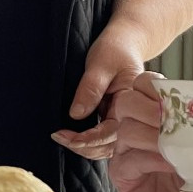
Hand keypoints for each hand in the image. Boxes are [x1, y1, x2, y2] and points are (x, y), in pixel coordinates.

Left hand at [51, 24, 148, 154]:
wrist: (125, 43)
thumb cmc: (115, 49)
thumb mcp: (101, 64)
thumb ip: (90, 89)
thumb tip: (76, 115)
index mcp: (134, 104)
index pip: (112, 132)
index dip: (87, 139)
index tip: (63, 135)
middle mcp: (132, 116)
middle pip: (111, 145)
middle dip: (84, 147)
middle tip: (58, 136)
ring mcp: (125, 120)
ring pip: (108, 147)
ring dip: (86, 148)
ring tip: (62, 138)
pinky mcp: (116, 119)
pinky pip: (105, 139)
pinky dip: (90, 143)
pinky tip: (73, 138)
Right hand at [86, 73, 192, 191]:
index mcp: (154, 116)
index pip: (142, 84)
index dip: (155, 85)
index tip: (178, 98)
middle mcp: (135, 130)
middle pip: (126, 101)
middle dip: (149, 106)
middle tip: (172, 121)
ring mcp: (125, 153)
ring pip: (126, 129)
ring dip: (154, 134)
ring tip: (176, 147)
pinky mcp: (123, 177)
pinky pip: (127, 160)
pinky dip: (151, 159)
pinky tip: (171, 167)